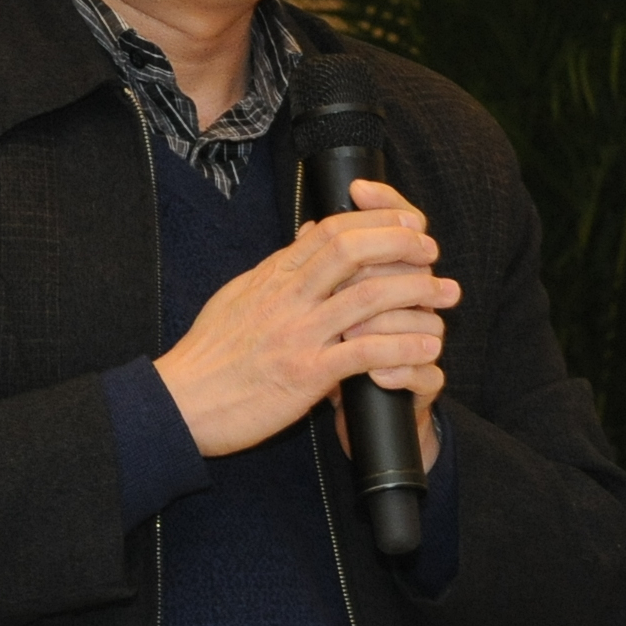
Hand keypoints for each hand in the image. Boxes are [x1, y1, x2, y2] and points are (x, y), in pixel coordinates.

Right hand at [153, 205, 459, 456]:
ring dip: (416, 292)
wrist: (179, 403)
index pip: (329, 230)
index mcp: (272, 276)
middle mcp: (287, 297)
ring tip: (447, 294)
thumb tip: (309, 235)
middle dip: (401, 244)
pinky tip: (428, 346)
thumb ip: (277, 269)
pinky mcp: (304, 375)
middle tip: (432, 250)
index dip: (374, 221)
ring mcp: (297, 334)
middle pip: (353, 251)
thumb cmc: (208, 355)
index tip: (407, 223)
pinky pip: (365, 353)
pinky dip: (403, 346)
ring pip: (368, 297)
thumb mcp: (238, 296)